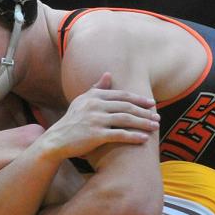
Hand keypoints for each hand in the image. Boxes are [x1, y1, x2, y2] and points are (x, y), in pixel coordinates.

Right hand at [37, 72, 158, 161]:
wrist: (57, 140)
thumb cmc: (72, 121)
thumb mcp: (82, 101)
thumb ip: (96, 88)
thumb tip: (108, 74)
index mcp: (94, 96)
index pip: (122, 95)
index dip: (139, 99)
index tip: (152, 104)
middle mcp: (95, 105)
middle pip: (127, 107)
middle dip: (145, 112)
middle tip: (158, 117)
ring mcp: (96, 120)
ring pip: (126, 119)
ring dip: (143, 123)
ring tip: (155, 127)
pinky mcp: (96, 135)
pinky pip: (119, 135)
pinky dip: (133, 136)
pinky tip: (144, 139)